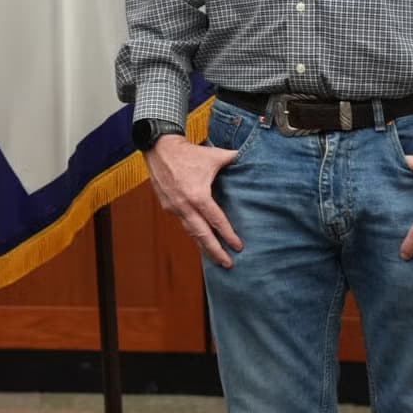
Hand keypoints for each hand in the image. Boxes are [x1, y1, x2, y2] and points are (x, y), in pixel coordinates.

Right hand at [145, 133, 241, 267]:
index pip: (216, 221)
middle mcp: (185, 205)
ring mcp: (174, 207)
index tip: (238, 247)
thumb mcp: (214, 155)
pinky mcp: (167, 205)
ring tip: (214, 258)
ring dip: (202, 246)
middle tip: (228, 264)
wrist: (159, 148)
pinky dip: (192, 232)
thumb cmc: (188, 153)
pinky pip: (182, 222)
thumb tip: (253, 158)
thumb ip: (234, 159)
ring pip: (190, 232)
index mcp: (198, 196)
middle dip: (215, 251)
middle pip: (202, 234)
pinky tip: (199, 238)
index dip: (228, 235)